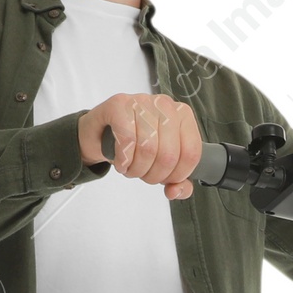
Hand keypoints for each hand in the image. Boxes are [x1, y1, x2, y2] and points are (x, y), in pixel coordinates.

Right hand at [78, 93, 202, 199]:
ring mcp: (142, 102)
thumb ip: (176, 181)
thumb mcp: (160, 163)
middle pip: (169, 155)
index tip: (165, 179)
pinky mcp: (119, 104)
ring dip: (136, 169)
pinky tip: (121, 162)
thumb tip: (176, 191)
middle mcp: (165, 105)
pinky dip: (123, 159)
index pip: (191, 153)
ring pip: (148, 149)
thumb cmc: (134, 144)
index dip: (177, 175)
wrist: (101, 132)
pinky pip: (127, 139)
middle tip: (144, 175)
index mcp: (182, 116)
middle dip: (154, 176)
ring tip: (131, 169)